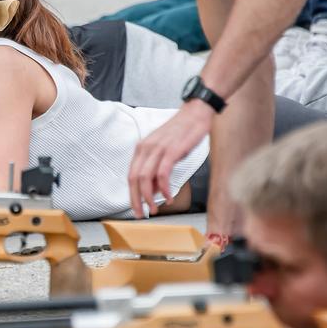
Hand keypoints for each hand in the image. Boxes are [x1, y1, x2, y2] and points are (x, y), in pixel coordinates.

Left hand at [128, 100, 212, 217]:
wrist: (196, 113)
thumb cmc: (182, 133)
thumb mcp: (164, 150)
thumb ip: (157, 168)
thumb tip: (154, 190)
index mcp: (141, 148)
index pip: (131, 176)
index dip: (132, 194)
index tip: (136, 208)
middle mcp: (146, 148)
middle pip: (134, 179)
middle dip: (137, 200)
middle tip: (142, 214)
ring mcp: (157, 149)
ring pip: (146, 178)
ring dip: (150, 197)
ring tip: (156, 208)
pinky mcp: (171, 150)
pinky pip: (163, 174)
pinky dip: (165, 188)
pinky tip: (169, 197)